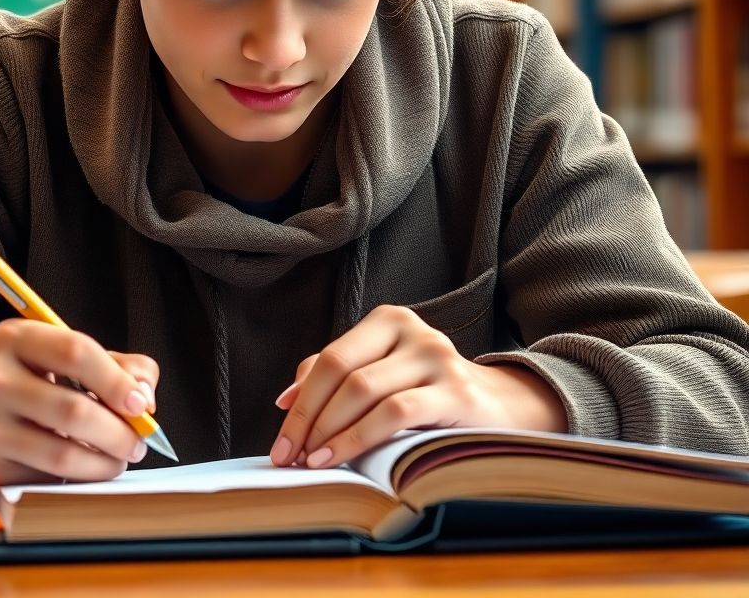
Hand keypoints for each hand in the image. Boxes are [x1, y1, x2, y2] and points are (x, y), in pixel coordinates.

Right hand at [0, 319, 158, 495]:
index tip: (141, 404)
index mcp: (16, 337)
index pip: (75, 351)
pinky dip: (77, 479)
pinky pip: (44, 480)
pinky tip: (86, 468)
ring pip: (60, 453)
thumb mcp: (72, 359)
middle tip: (137, 442)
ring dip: (103, 462)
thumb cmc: (38, 382)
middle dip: (117, 431)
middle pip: (72, 409)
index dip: (116, 380)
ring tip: (119, 459)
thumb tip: (145, 398)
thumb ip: (120, 367)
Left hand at [270, 304, 566, 469]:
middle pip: (341, 371)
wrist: (503, 408)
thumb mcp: (381, 374)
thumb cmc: (428, 393)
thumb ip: (336, 377)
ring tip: (313, 462)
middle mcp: (412, 330)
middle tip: (289, 457)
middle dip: (308, 418)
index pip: (329, 359)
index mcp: (388, 320)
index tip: (280, 442)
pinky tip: (341, 458)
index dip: (300, 402)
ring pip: (364, 390)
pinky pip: (396, 412)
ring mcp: (437, 357)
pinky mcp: (457, 391)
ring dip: (330, 431)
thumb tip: (286, 398)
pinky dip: (360, 437)